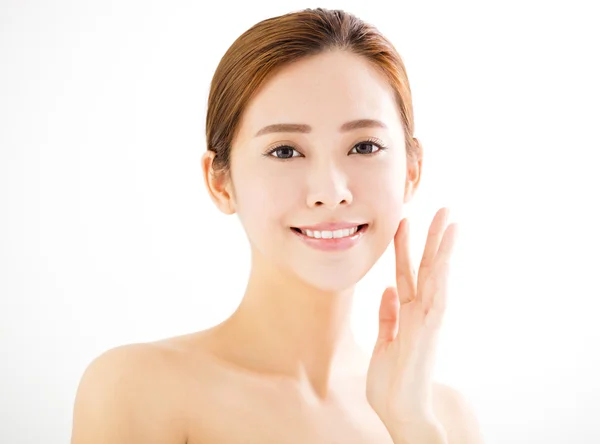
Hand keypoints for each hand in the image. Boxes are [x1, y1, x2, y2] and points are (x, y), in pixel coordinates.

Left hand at [366, 208, 458, 437]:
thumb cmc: (391, 381)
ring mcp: (427, 319)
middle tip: (441, 209)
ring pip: (436, 276)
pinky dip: (442, 274)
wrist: (399, 411)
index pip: (407, 272)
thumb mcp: (383, 342)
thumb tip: (387, 288)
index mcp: (407, 313)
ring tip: (450, 220)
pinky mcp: (429, 330)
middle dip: (432, 237)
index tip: (404, 223)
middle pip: (426, 267)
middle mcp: (420, 312)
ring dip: (442, 248)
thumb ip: (386, 315)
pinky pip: (436, 296)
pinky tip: (445, 254)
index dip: (406, 247)